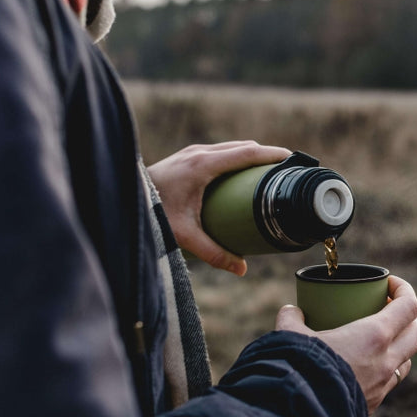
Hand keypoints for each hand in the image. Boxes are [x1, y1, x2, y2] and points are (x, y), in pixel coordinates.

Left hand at [146, 141, 290, 275]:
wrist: (123, 198)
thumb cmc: (153, 214)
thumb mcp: (185, 235)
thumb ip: (214, 253)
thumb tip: (242, 270)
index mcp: (203, 166)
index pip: (247, 153)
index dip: (272, 155)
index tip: (292, 160)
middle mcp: (199, 153)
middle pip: (243, 147)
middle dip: (266, 156)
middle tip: (286, 171)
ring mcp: (192, 152)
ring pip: (231, 147)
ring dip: (251, 155)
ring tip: (269, 172)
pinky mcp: (187, 157)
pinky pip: (220, 151)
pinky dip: (237, 157)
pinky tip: (242, 172)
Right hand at [276, 275, 416, 412]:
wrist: (301, 416)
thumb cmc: (301, 369)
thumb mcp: (291, 336)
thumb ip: (291, 319)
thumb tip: (290, 311)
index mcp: (374, 336)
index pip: (409, 306)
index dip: (404, 289)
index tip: (389, 283)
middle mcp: (386, 360)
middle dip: (409, 318)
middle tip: (388, 310)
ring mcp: (382, 386)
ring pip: (406, 361)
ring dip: (399, 347)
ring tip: (378, 340)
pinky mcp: (373, 404)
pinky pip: (388, 383)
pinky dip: (382, 371)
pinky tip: (363, 367)